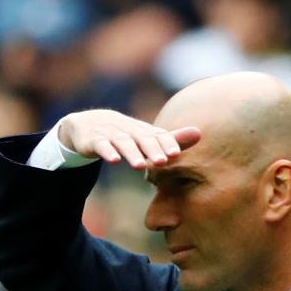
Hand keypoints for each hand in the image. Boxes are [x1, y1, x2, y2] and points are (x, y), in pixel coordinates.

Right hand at [57, 109, 200, 170]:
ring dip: (131, 154)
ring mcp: (111, 134)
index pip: (158, 135)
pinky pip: (101, 146)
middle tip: (162, 162)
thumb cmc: (127, 134)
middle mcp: (130, 130)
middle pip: (142, 139)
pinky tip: (113, 160)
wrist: (90, 124)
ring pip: (123, 143)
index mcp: (144, 131)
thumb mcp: (148, 136)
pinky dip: (107, 151)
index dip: (166, 143)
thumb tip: (200, 133)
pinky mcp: (94, 140)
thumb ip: (172, 138)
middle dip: (152, 150)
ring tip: (140, 166)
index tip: (175, 154)